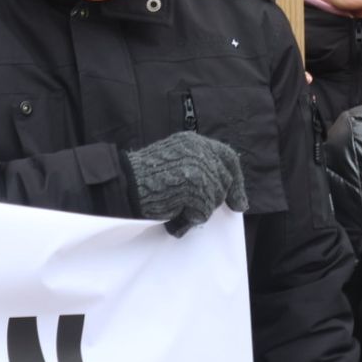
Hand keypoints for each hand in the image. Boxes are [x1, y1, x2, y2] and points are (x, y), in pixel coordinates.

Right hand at [126, 132, 248, 235]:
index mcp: (193, 141)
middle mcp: (199, 149)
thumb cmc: (144, 180)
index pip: (228, 157)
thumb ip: (199, 168)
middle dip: (214, 200)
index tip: (239, 203)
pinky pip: (203, 211)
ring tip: (176, 209)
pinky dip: (189, 219)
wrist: (122, 185)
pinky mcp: (194, 184)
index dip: (236, 181)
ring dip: (198, 210)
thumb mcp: (175, 162)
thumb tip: (229, 193)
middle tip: (193, 209)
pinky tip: (173, 215)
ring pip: (215, 199)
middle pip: (224, 182)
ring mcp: (198, 166)